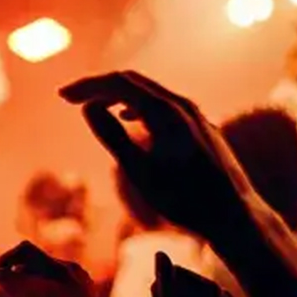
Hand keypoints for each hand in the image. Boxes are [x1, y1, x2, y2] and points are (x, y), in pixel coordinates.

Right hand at [61, 70, 257, 243]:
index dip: (88, 86)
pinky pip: (164, 104)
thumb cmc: (185, 199)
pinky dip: (139, 104)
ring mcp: (195, 115)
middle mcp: (182, 106)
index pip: (119, 83)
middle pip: (133, 81)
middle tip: (71, 98)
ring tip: (96, 106)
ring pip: (150, 92)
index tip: (62, 97)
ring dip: (119, 94)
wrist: (233, 214)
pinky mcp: (201, 127)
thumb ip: (113, 136)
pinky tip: (131, 117)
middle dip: (100, 86)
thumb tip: (88, 107)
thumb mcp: (140, 172)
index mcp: (165, 112)